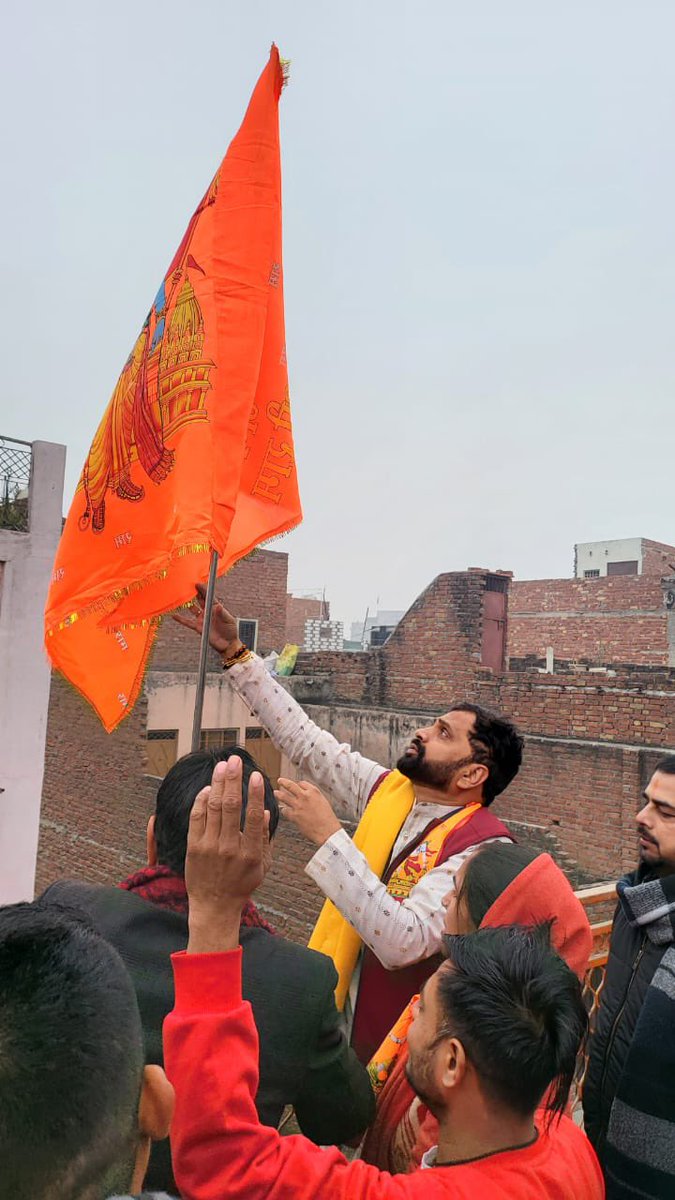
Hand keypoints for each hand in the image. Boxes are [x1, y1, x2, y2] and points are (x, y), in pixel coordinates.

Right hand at [173, 582, 242, 657]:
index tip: (197, 584)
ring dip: (187, 604)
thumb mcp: (229, 620)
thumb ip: (222, 613)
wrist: (227, 644)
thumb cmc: (231, 631)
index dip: (203, 590)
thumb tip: (218, 606)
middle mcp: (208, 612)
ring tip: (181, 597)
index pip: (208, 596)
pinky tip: (174, 616)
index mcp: (216, 608)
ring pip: (193, 609)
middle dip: (195, 593)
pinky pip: (188, 622)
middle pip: (200, 600)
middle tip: (188, 586)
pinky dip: (181, 619)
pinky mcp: (198, 627)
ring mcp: (202, 619)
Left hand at [185, 756, 271, 953]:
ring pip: (213, 807)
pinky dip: (202, 800)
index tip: (256, 775)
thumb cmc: (242, 884)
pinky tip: (208, 787)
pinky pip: (197, 817)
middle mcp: (229, 847)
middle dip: (233, 779)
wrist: (215, 906)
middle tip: (235, 760)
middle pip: (230, 805)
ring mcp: (209, 846)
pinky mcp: (194, 847)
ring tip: (222, 766)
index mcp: (250, 852)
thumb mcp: (262, 865)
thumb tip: (265, 811)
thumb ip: (265, 837)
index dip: (255, 793)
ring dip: (217, 783)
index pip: (253, 816)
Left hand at [274, 778, 341, 846]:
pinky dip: (284, 810)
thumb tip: (306, 794)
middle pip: (290, 785)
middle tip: (280, 780)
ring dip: (278, 794)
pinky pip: (284, 810)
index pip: (302, 783)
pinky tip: (285, 810)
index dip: (298, 784)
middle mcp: (305, 796)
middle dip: (283, 782)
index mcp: (314, 791)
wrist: (327, 830)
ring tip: (276, 793)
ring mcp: (298, 805)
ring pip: (284, 796)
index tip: (296, 785)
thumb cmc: (327, 818)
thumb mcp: (323, 801)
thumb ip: (313, 796)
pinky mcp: (294, 815)